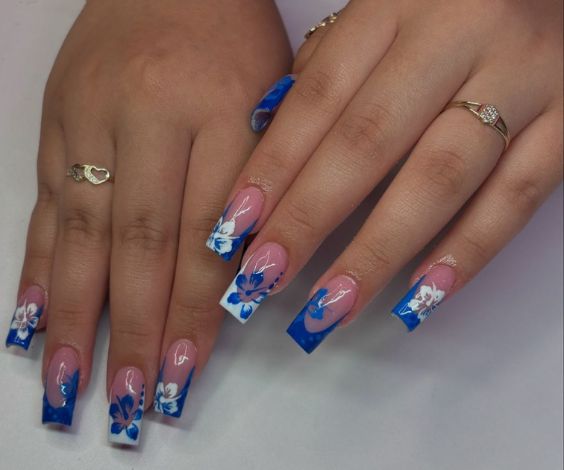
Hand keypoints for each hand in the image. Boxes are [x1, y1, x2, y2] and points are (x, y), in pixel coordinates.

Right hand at [6, 0, 290, 439]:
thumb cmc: (234, 39)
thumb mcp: (274, 101)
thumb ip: (262, 187)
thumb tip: (246, 282)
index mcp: (218, 111)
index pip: (207, 233)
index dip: (194, 310)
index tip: (185, 370)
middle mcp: (146, 117)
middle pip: (139, 244)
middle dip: (131, 330)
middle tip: (129, 401)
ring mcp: (90, 120)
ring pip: (82, 233)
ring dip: (74, 318)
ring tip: (69, 386)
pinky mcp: (55, 122)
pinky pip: (44, 206)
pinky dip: (39, 270)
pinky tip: (32, 321)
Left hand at [207, 0, 562, 351]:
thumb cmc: (448, 7)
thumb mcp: (380, 13)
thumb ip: (326, 69)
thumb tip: (264, 138)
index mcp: (396, 4)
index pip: (318, 98)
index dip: (273, 168)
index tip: (234, 228)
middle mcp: (458, 35)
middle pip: (369, 141)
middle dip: (310, 219)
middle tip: (264, 280)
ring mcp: (523, 75)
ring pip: (440, 177)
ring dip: (379, 252)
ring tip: (332, 306)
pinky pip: (518, 195)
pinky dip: (467, 251)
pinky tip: (420, 296)